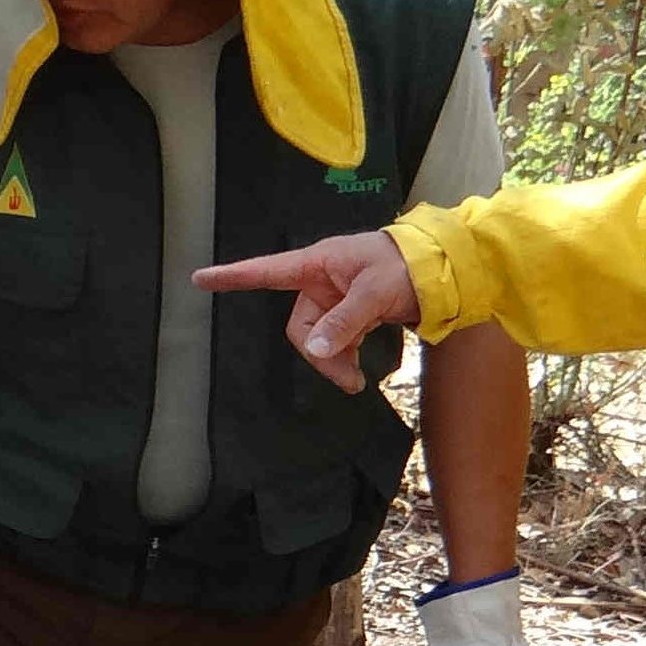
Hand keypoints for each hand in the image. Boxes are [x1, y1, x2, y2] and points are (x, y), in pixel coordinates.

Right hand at [192, 232, 419, 392]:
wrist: (446, 268)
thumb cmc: (408, 265)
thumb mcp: (375, 291)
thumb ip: (344, 321)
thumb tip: (315, 350)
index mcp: (318, 264)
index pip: (266, 271)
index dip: (232, 277)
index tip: (199, 278)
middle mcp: (321, 281)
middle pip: (300, 326)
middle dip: (320, 354)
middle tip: (349, 379)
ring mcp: (336, 299)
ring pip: (318, 339)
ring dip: (335, 362)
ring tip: (359, 382)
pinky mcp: (352, 313)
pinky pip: (335, 340)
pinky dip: (345, 357)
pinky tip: (361, 371)